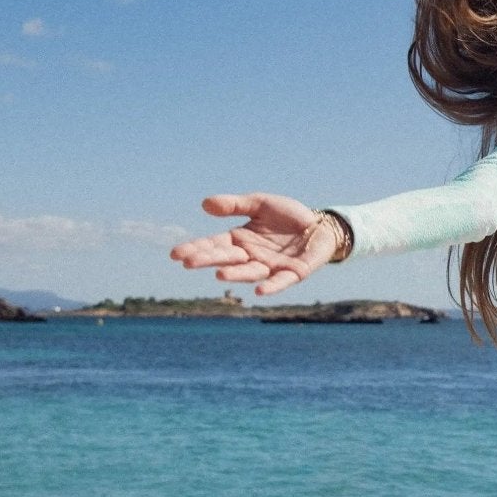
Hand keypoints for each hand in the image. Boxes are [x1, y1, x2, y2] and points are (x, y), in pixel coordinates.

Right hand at [169, 192, 340, 297]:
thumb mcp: (259, 204)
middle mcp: (252, 257)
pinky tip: (258, 293)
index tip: (176, 254)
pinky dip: (270, 287)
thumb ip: (234, 205)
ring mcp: (271, 267)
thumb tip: (205, 204)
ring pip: (250, 272)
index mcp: (240, 241)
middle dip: (207, 261)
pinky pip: (280, 282)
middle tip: (188, 262)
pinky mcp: (293, 273)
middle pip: (227, 260)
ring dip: (236, 275)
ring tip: (219, 275)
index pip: (214, 245)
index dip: (196, 249)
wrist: (320, 224)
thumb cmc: (287, 216)